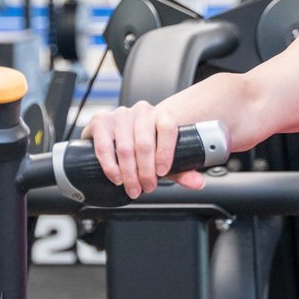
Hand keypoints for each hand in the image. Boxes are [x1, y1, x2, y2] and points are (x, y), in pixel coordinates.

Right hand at [82, 102, 208, 198]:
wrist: (121, 134)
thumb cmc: (146, 147)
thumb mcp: (165, 159)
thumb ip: (183, 170)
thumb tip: (198, 183)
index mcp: (161, 115)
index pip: (167, 127)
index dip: (165, 152)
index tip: (162, 172)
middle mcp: (141, 111)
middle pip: (144, 143)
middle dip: (145, 172)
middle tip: (147, 187)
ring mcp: (120, 114)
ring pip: (124, 148)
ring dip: (129, 173)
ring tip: (133, 188)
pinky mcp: (100, 120)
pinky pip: (104, 146)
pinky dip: (110, 166)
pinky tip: (116, 177)